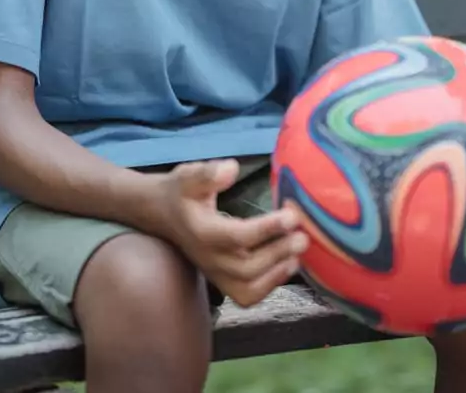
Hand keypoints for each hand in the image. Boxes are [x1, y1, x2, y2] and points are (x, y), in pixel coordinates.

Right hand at [161, 158, 308, 307]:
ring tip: (298, 254)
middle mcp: (209, 258)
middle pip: (247, 267)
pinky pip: (246, 295)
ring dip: (276, 274)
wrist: (162, 213)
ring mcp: (215, 273)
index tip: (291, 215)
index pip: (238, 236)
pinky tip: (287, 265)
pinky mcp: (222, 279)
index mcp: (203, 232)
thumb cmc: (181, 192)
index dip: (267, 228)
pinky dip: (269, 286)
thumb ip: (208, 173)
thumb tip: (231, 169)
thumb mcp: (190, 175)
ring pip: (248, 288)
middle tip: (303, 236)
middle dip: (278, 253)